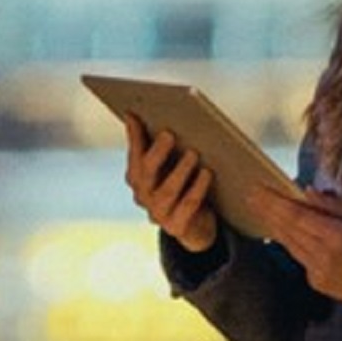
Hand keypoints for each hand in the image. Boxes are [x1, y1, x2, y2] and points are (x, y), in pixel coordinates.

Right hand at [121, 114, 219, 253]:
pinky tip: (207, 173)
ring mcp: (158, 213)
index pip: (134, 155)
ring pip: (167, 191)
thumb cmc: (180, 184)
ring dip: (180, 170)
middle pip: (146, 173)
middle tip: (169, 134)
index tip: (136, 116)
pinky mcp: (176, 226)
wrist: (194, 225)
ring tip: (193, 153)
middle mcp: (142, 195)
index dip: (134, 137)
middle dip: (157, 152)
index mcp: (136, 177)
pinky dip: (197, 188)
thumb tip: (135, 114)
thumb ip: (152, 142)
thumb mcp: (167, 163)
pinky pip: (187, 206)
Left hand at [255, 183, 341, 305]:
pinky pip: (298, 257)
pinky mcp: (315, 282)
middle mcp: (322, 255)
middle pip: (286, 228)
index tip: (258, 189)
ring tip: (259, 209)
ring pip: (288, 243)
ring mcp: (317, 271)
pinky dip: (289, 242)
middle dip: (266, 210)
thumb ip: (332, 205)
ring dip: (273, 225)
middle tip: (250, 195)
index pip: (296, 214)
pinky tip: (281, 230)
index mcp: (336, 235)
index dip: (274, 201)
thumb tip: (306, 192)